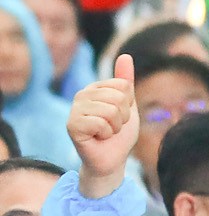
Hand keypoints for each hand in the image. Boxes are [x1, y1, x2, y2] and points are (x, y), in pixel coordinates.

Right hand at [69, 54, 138, 198]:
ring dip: (115, 127)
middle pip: (118, 97)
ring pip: (110, 110)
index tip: (120, 116)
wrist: (112, 160)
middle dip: (123, 117)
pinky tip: (98, 138)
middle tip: (113, 127)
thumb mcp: (128, 106)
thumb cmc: (119, 134)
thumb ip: (126, 82)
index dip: (128, 105)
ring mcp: (75, 109)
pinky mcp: (72, 125)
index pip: (123, 85)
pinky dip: (106, 134)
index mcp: (96, 88)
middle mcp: (82, 95)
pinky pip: (101, 123)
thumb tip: (125, 56)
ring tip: (106, 132)